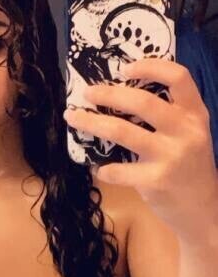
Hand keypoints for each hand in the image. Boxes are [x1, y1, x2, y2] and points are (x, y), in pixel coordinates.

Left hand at [63, 58, 217, 240]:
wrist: (203, 210)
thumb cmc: (189, 166)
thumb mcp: (190, 134)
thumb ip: (169, 114)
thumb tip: (119, 92)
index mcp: (195, 114)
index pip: (179, 77)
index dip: (150, 66)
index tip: (124, 68)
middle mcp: (186, 132)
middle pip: (143, 102)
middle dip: (109, 94)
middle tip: (87, 93)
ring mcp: (171, 157)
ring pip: (122, 132)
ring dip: (92, 123)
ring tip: (73, 118)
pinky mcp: (157, 181)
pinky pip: (119, 170)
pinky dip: (104, 168)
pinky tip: (98, 168)